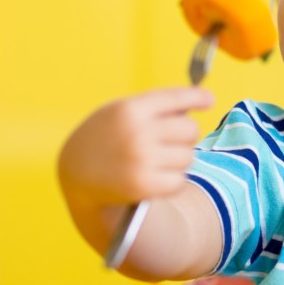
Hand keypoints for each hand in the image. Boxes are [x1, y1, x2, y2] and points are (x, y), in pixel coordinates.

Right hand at [58, 86, 213, 207]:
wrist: (75, 174)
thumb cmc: (103, 138)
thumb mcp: (119, 112)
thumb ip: (154, 106)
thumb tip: (200, 99)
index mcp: (131, 108)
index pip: (177, 98)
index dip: (197, 97)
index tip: (208, 100)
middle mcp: (137, 132)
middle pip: (190, 129)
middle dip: (183, 136)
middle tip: (167, 142)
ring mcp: (141, 159)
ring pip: (188, 157)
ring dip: (179, 160)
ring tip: (156, 162)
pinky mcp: (143, 186)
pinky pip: (179, 181)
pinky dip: (172, 182)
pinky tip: (156, 179)